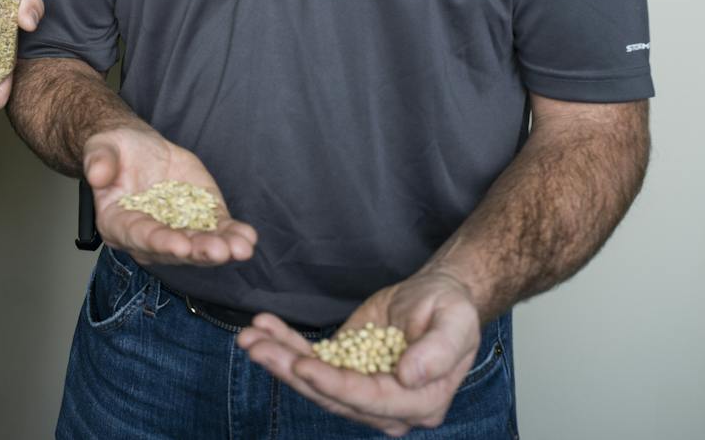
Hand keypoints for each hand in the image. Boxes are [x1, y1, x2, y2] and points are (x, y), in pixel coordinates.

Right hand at [83, 125, 256, 266]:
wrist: (137, 148)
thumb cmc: (115, 151)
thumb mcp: (102, 148)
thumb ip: (99, 162)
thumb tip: (97, 174)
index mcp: (118, 223)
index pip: (139, 236)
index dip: (160, 242)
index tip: (181, 245)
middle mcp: (148, 237)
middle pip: (174, 249)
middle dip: (198, 251)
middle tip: (220, 250)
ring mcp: (176, 229)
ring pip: (199, 246)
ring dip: (222, 248)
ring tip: (241, 248)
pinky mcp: (199, 218)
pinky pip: (217, 231)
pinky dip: (233, 235)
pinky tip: (247, 237)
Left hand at [236, 269, 480, 436]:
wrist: (438, 297)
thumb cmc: (451, 309)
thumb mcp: (455, 323)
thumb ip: (437, 352)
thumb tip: (409, 376)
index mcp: (420, 402)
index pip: (369, 399)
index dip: (333, 384)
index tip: (302, 365)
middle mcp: (387, 407)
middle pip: (332, 395)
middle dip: (291, 371)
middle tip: (257, 347)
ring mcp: (363, 390)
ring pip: (315, 381)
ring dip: (279, 359)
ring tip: (249, 337)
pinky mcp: (345, 369)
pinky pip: (311, 359)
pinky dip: (285, 344)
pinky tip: (263, 327)